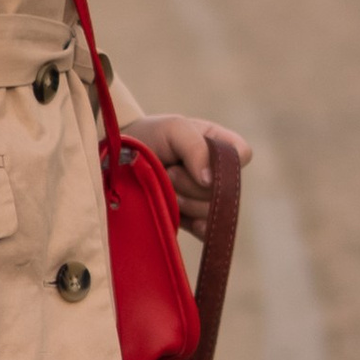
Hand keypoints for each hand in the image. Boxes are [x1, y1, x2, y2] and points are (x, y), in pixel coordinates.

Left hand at [124, 107, 251, 236]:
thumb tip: (209, 181)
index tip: (190, 156)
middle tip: (169, 172)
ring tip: (165, 188)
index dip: (222, 160)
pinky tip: (191, 223)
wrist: (117, 160)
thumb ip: (195, 147)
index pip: (242, 154)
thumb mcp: (173, 129)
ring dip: (184, 201)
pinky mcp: (192, 220)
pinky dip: (199, 227)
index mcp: (220, 146)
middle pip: (223, 188)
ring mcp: (204, 199)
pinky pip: (206, 231)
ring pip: (210, 210)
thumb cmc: (148, 137)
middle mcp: (217, 174)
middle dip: (191, 182)